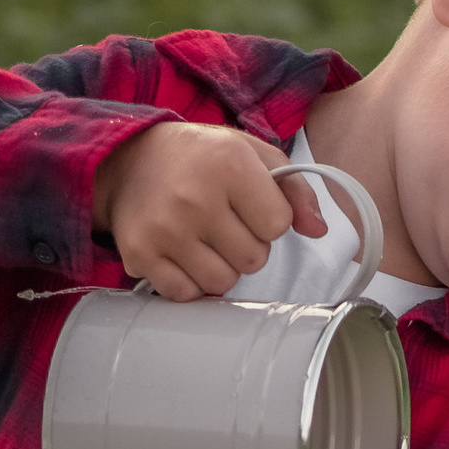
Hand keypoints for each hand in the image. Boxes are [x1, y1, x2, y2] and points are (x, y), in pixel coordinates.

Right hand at [91, 119, 328, 300]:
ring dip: (219, 267)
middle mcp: (195, 197)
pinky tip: (180, 252)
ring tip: (202, 238)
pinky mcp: (141, 254)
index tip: (247, 205)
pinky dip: (189, 281)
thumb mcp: (250, 154)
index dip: (268, 220)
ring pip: (222, 283)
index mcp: (229, 163)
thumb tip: (319, 230)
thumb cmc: (200, 158)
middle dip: (245, 246)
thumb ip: (294, 188)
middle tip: (222, 222)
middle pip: (254, 260)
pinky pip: (186, 294)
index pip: (278, 226)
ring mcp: (165, 229)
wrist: (129, 159)